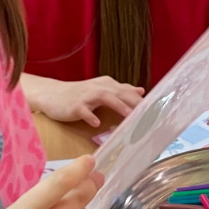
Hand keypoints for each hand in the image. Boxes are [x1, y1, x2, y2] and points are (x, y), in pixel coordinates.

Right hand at [21, 74, 142, 126]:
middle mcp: (99, 88)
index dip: (142, 101)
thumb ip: (121, 91)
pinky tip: (95, 124)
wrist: (52, 95)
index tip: (156, 111)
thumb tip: (141, 91)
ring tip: (129, 116)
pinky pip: (83, 110)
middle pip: (120, 92)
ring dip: (118, 106)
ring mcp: (86, 96)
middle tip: (149, 115)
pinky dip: (90, 116)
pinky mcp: (74, 106)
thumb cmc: (79, 95)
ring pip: (105, 97)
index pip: (128, 92)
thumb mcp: (101, 90)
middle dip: (135, 103)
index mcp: (107, 85)